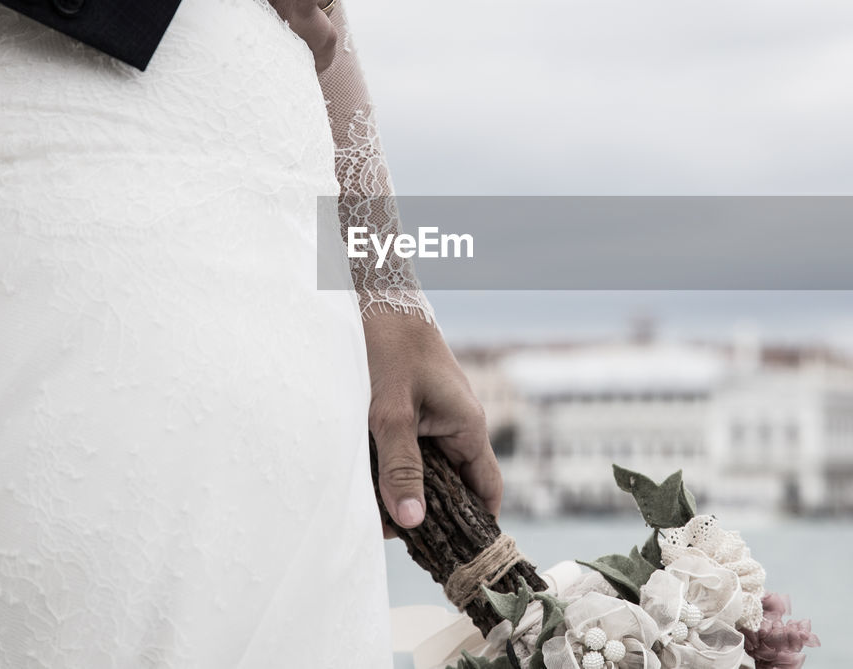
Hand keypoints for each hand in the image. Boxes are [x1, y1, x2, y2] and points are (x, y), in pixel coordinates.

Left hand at [363, 312, 502, 535]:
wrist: (373, 297)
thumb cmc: (387, 348)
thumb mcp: (389, 415)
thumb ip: (400, 469)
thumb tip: (412, 523)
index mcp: (468, 426)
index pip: (486, 491)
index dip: (475, 526)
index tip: (451, 554)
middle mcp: (458, 424)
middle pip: (453, 485)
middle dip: (426, 512)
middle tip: (389, 534)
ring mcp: (436, 416)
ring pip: (428, 468)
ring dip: (404, 488)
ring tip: (371, 512)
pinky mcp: (414, 408)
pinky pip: (411, 449)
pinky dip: (392, 465)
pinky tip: (365, 477)